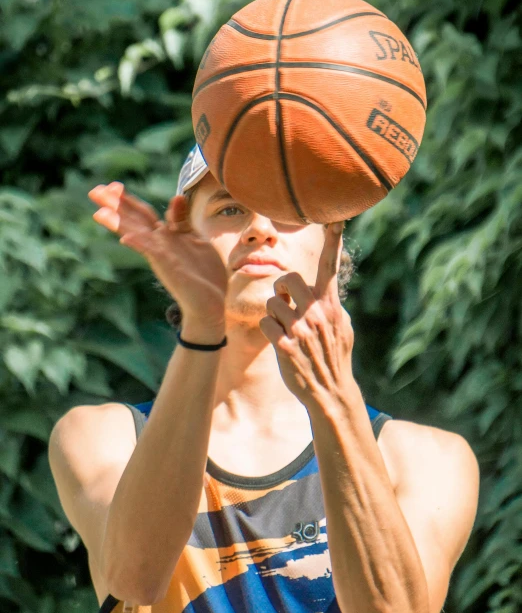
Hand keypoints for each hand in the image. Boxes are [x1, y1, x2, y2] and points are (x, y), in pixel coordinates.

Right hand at [88, 182, 227, 327]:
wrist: (211, 304)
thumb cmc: (204, 274)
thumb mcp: (195, 239)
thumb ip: (182, 220)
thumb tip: (176, 196)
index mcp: (165, 237)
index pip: (143, 213)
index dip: (128, 199)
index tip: (113, 185)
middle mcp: (159, 245)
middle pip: (134, 220)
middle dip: (115, 205)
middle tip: (94, 190)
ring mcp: (162, 255)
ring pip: (137, 235)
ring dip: (118, 224)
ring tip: (98, 212)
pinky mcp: (169, 267)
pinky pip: (153, 254)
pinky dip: (140, 245)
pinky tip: (126, 239)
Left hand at [259, 221, 353, 410]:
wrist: (330, 392)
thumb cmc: (335, 356)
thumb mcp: (343, 327)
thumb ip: (331, 304)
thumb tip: (325, 287)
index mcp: (331, 305)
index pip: (331, 268)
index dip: (334, 243)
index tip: (335, 220)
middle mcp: (316, 313)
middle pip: (287, 278)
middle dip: (281, 289)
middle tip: (286, 304)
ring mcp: (300, 329)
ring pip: (271, 302)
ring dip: (274, 314)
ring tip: (286, 330)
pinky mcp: (284, 346)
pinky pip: (265, 322)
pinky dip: (268, 330)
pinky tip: (279, 343)